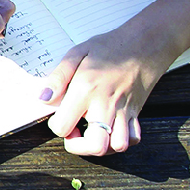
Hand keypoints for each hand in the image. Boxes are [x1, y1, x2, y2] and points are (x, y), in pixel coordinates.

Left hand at [39, 23, 171, 155]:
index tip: (59, 116)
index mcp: (86, 90)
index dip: (56, 126)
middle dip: (79, 147)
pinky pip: (133, 138)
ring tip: (91, 132)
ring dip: (101, 146)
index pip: (64, 126)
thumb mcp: (77, 53)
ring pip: (117, 146)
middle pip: (95, 146)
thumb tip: (44, 98)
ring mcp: (124, 110)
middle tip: (74, 132)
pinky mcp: (136, 112)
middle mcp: (106, 104)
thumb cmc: (110, 46)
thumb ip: (58, 77)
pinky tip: (110, 130)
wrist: (146, 42)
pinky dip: (121, 141)